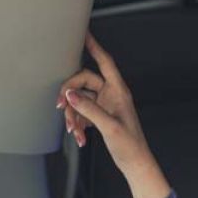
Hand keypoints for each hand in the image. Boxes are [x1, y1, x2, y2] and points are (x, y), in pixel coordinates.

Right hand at [57, 32, 170, 197]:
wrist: (135, 164)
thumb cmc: (130, 145)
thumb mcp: (108, 126)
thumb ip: (88, 108)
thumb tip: (70, 94)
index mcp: (118, 91)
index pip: (104, 62)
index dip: (94, 46)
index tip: (84, 32)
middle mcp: (111, 95)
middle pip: (84, 81)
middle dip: (71, 94)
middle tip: (62, 107)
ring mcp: (105, 106)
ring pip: (80, 99)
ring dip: (73, 114)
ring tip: (74, 131)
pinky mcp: (100, 117)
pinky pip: (82, 112)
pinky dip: (78, 123)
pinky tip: (79, 137)